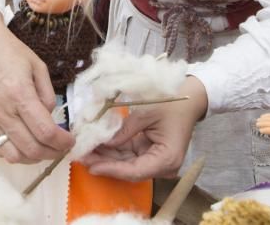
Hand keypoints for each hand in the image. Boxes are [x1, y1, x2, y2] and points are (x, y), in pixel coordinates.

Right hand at [0, 8, 73, 162]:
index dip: (62, 142)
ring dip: (33, 158)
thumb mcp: (38, 66)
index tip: (71, 141)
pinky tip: (25, 144)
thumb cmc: (10, 51)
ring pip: (14, 155)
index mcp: (20, 94)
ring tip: (45, 148)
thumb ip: (48, 94)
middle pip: (32, 148)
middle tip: (62, 147)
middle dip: (52, 153)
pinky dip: (15, 153)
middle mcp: (3, 111)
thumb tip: (50, 117)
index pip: (45, 131)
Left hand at [80, 76, 207, 181]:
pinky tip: (95, 145)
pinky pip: (128, 154)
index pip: (134, 171)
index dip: (111, 169)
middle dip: (103, 162)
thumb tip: (102, 142)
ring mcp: (155, 160)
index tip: (91, 166)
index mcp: (167, 158)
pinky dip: (112, 150)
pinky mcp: (148, 153)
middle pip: (127, 169)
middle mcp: (162, 165)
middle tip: (79, 156)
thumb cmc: (172, 103)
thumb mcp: (146, 113)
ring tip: (83, 150)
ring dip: (105, 157)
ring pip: (125, 163)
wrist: (190, 98)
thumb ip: (124, 130)